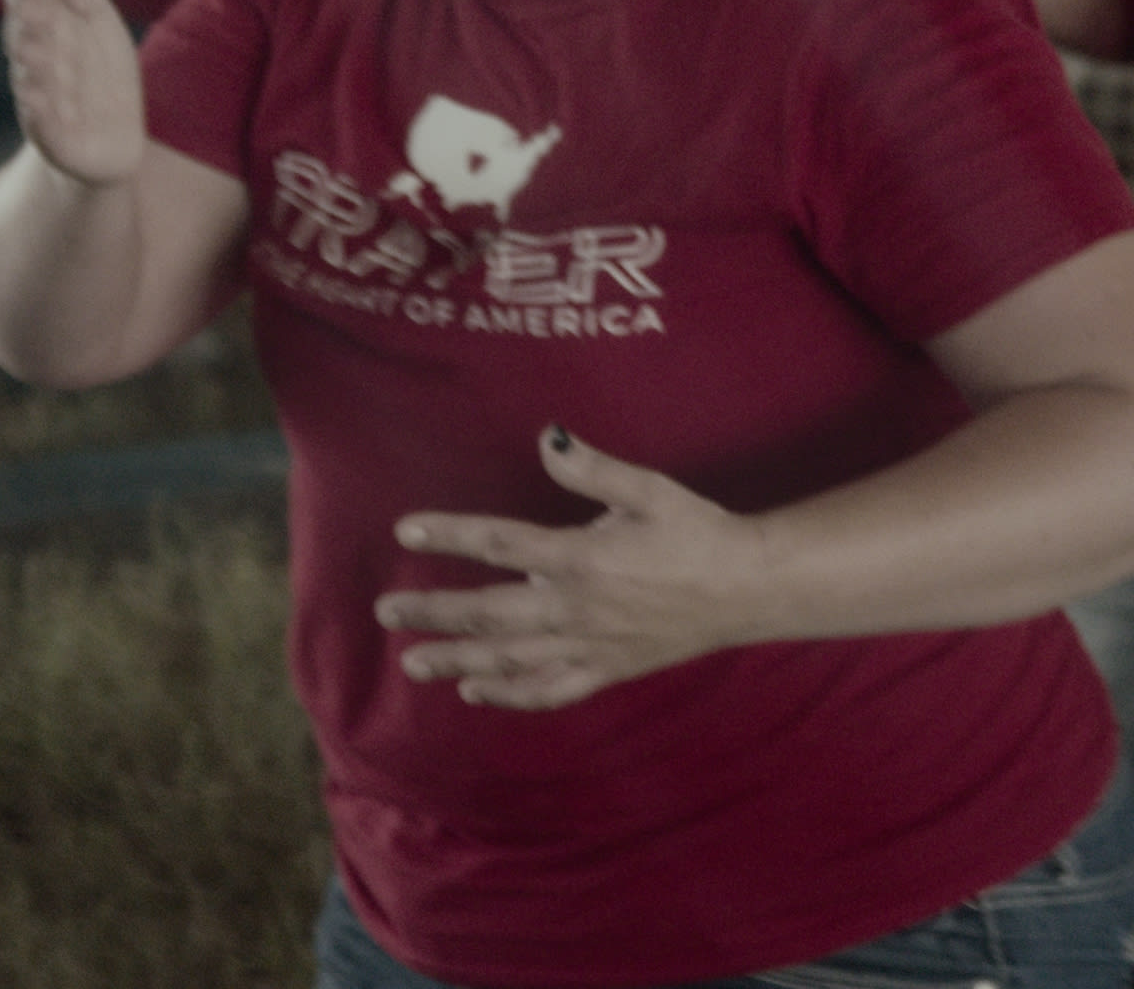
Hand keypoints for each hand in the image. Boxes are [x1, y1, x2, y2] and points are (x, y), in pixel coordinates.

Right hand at [3, 0, 144, 184]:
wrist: (106, 139)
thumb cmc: (93, 67)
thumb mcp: (86, 10)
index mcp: (41, 29)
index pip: (27, 6)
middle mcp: (35, 65)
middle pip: (28, 42)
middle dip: (30, 24)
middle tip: (35, 5)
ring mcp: (43, 104)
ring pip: (35, 84)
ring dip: (36, 68)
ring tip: (39, 52)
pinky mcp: (58, 142)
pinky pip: (46, 129)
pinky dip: (42, 117)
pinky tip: (41, 104)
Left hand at [378, 426, 776, 707]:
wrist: (748, 588)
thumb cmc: (697, 531)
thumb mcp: (648, 489)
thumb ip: (593, 468)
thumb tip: (547, 438)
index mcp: (581, 557)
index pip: (499, 544)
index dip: (449, 535)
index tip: (404, 531)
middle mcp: (576, 608)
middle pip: (489, 612)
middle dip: (433, 613)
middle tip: (386, 612)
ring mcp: (590, 645)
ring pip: (510, 659)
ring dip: (458, 661)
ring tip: (414, 664)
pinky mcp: (608, 669)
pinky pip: (550, 690)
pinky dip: (511, 695)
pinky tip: (477, 693)